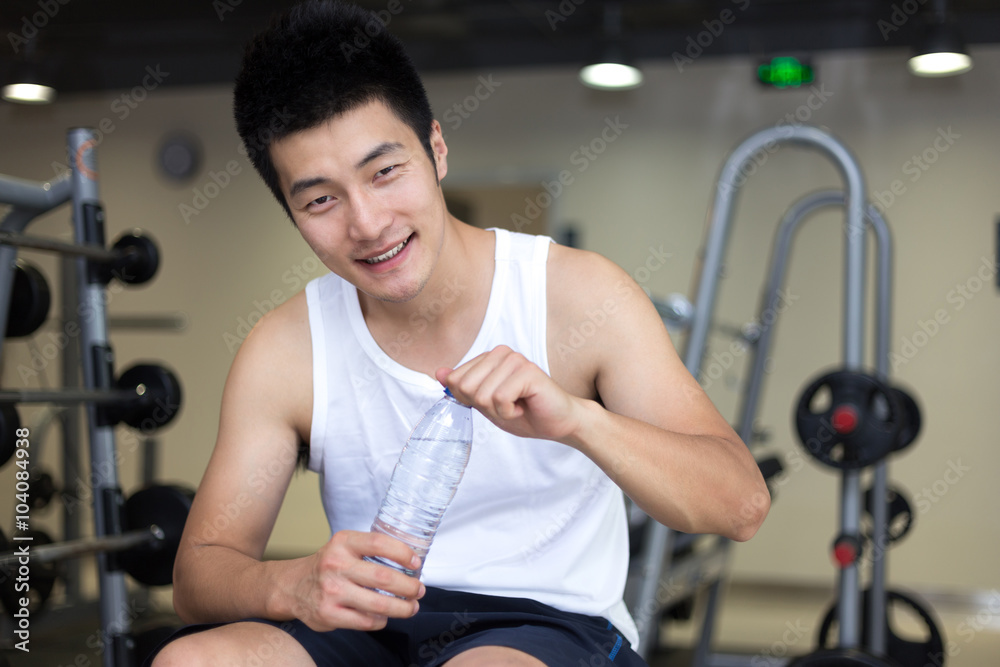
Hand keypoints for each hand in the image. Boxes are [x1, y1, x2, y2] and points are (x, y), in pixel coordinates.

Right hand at [283, 530, 424, 631]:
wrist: (292, 586)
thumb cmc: (327, 566)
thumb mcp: (344, 546)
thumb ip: (370, 550)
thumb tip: (409, 562)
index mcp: (343, 543)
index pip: (379, 543)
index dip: (403, 553)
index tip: (416, 563)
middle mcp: (336, 565)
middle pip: (384, 577)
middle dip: (409, 587)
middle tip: (419, 590)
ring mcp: (331, 591)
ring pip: (378, 604)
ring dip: (402, 608)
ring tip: (411, 607)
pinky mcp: (329, 614)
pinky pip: (366, 622)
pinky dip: (381, 620)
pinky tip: (385, 616)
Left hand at [436, 345, 583, 443]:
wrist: (559, 423)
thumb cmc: (526, 413)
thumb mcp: (487, 404)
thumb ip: (464, 388)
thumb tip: (439, 372)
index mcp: (489, 358)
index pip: (454, 380)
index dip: (470, 400)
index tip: (494, 403)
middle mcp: (501, 353)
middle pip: (466, 387)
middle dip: (484, 406)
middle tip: (507, 406)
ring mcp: (515, 360)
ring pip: (483, 395)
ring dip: (499, 411)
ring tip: (517, 406)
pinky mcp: (527, 371)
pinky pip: (500, 398)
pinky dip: (509, 412)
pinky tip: (524, 407)